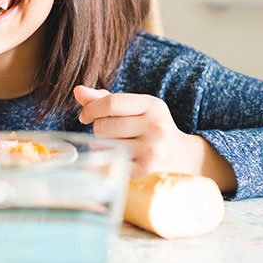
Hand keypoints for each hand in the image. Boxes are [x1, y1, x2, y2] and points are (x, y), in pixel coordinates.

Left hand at [73, 85, 236, 191]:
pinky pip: (110, 164)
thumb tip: (78, 90)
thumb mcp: (135, 109)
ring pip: (105, 145)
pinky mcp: (147, 172)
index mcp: (153, 106)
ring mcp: (153, 151)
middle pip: (104, 126)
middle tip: (110, 135)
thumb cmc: (150, 129)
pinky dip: (107, 162)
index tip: (85, 117)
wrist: (184, 159)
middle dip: (99, 130)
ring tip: (118, 147)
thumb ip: (105, 100)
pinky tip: (118, 160)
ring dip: (103, 147)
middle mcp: (156, 127)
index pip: (111, 103)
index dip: (91, 109)